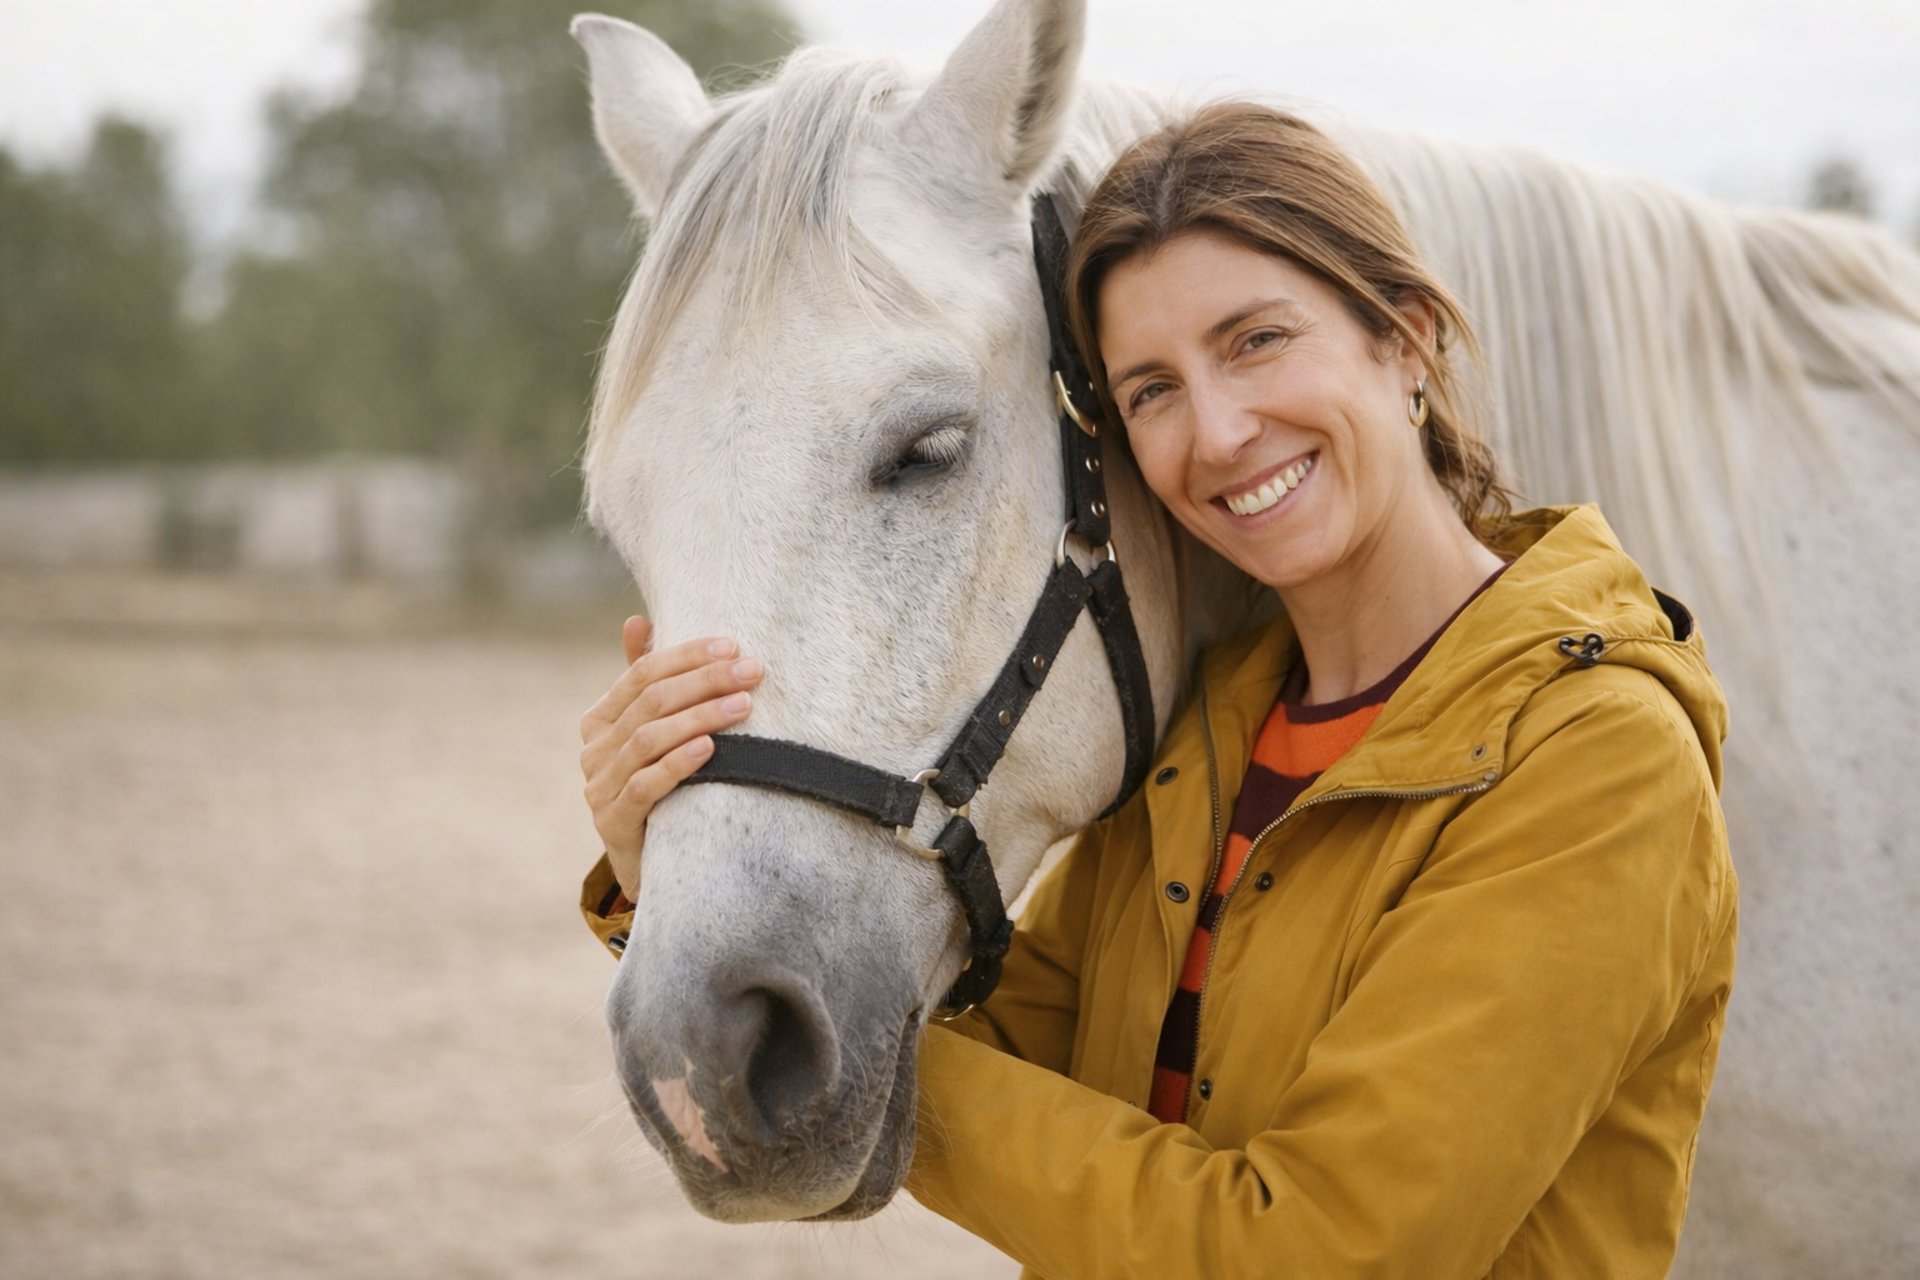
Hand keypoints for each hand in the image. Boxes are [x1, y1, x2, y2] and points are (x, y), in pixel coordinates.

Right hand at [579, 616, 761, 900]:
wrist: (652, 864)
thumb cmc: (657, 786)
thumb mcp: (651, 733)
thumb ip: (643, 681)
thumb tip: (636, 620)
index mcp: (600, 720)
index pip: (641, 674)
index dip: (686, 656)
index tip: (733, 645)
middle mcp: (593, 751)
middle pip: (651, 703)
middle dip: (705, 682)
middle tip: (751, 671)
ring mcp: (599, 789)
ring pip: (650, 740)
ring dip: (700, 717)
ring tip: (744, 705)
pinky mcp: (614, 825)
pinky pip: (646, 786)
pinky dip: (679, 763)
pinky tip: (710, 747)